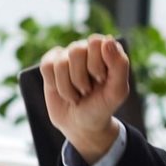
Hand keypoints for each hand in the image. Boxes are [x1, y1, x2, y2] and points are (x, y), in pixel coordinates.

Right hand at [40, 34, 129, 163]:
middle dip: (80, 79)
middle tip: (87, 91)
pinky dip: (54, 84)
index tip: (101, 81)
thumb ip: (119, 65)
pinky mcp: (51, 64)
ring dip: (67, 87)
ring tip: (76, 94)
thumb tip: (108, 40)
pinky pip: (46, 66)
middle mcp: (87, 48)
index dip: (95, 65)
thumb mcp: (117, 92)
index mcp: (107, 50)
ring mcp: (67, 55)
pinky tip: (62, 90)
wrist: (81, 125)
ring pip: (60, 63)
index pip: (95, 42)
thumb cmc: (101, 106)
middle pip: (76, 51)